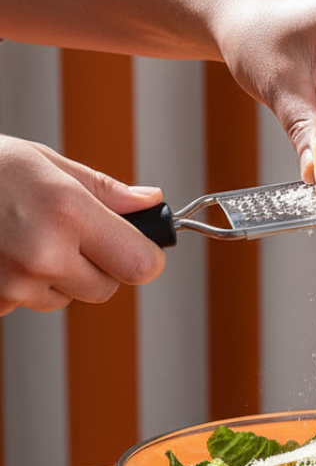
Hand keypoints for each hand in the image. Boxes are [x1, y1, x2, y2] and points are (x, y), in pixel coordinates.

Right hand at [0, 135, 166, 314]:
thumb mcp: (46, 162)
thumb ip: (106, 192)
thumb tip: (152, 203)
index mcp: (67, 212)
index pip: (141, 265)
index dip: (145, 257)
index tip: (139, 245)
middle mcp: (44, 254)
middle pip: (108, 288)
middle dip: (99, 265)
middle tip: (68, 232)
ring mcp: (14, 284)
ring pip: (68, 298)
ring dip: (59, 276)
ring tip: (24, 235)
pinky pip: (29, 303)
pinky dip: (24, 285)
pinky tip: (3, 252)